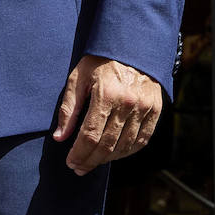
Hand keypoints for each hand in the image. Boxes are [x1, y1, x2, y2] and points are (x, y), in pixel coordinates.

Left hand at [53, 54, 161, 174]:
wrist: (132, 46)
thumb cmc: (100, 61)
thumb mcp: (78, 77)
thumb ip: (69, 108)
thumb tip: (59, 137)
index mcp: (105, 94)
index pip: (90, 134)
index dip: (79, 153)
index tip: (70, 161)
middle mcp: (127, 104)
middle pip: (107, 145)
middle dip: (90, 160)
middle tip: (78, 168)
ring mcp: (144, 108)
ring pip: (125, 146)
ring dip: (107, 160)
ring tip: (92, 163)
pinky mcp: (155, 111)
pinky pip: (142, 140)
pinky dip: (127, 153)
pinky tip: (114, 156)